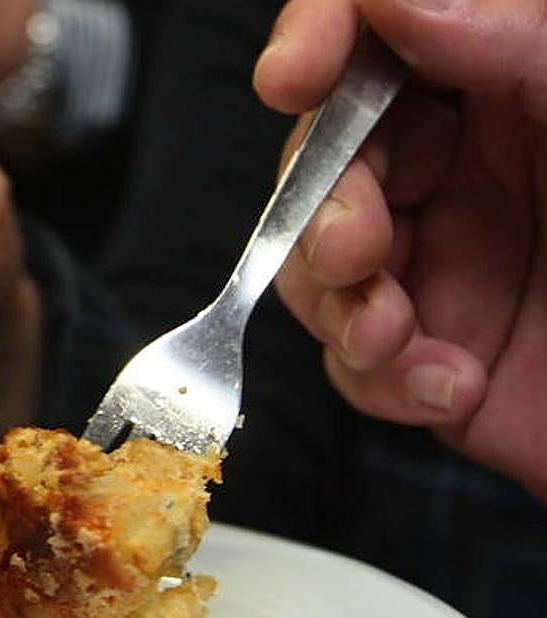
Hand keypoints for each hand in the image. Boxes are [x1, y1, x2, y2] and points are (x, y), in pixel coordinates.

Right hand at [254, 0, 546, 500]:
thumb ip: (516, 45)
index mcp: (510, 89)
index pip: (381, 39)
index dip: (322, 40)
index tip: (292, 76)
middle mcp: (463, 171)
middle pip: (326, 159)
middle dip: (320, 205)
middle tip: (354, 251)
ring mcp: (440, 264)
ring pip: (315, 264)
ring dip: (336, 303)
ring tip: (388, 335)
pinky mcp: (428, 355)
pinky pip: (354, 364)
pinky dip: (383, 380)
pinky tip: (453, 387)